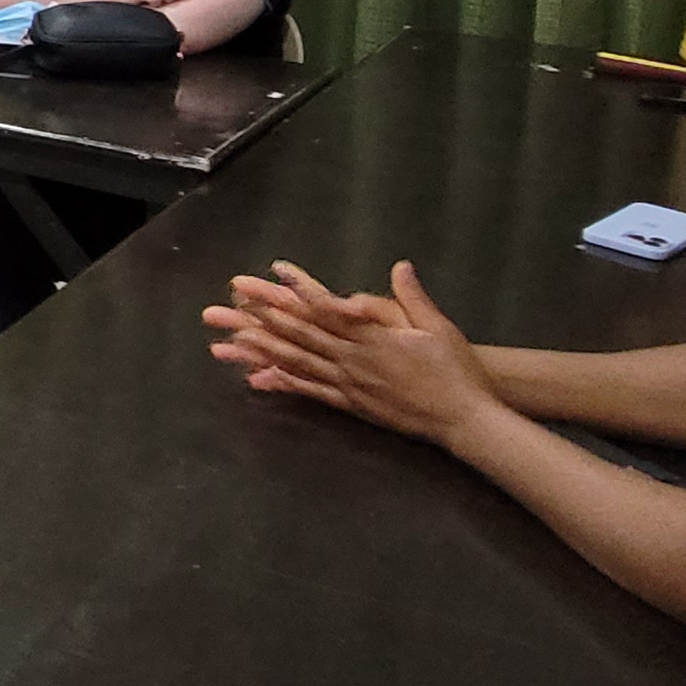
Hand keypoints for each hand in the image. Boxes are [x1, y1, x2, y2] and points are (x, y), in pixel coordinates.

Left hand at [201, 259, 502, 444]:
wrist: (464, 419)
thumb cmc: (455, 370)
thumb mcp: (439, 327)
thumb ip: (413, 297)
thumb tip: (400, 266)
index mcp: (373, 336)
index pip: (324, 308)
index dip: (293, 290)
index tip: (267, 275)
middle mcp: (353, 359)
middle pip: (298, 334)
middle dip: (257, 319)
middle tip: (221, 308)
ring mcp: (349, 384)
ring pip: (297, 364)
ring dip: (260, 352)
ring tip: (227, 343)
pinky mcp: (352, 405)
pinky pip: (312, 393)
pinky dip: (284, 384)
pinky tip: (259, 380)